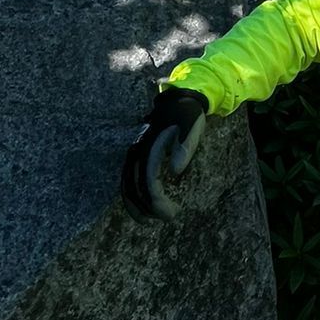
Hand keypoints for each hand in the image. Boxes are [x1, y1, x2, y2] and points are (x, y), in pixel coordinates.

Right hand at [122, 87, 209, 222]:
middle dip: (147, 206)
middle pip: (134, 185)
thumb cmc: (189, 114)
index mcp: (150, 145)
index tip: (171, 213)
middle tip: (167, 218)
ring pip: (127, 184)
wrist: (180, 99)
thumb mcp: (192, 126)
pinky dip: (131, 195)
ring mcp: (136, 152)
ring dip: (135, 204)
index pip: (147, 179)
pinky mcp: (138, 155)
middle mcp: (138, 150)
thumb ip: (185, 146)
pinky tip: (142, 208)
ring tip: (148, 220)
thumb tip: (175, 170)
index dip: (156, 199)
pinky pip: (128, 178)